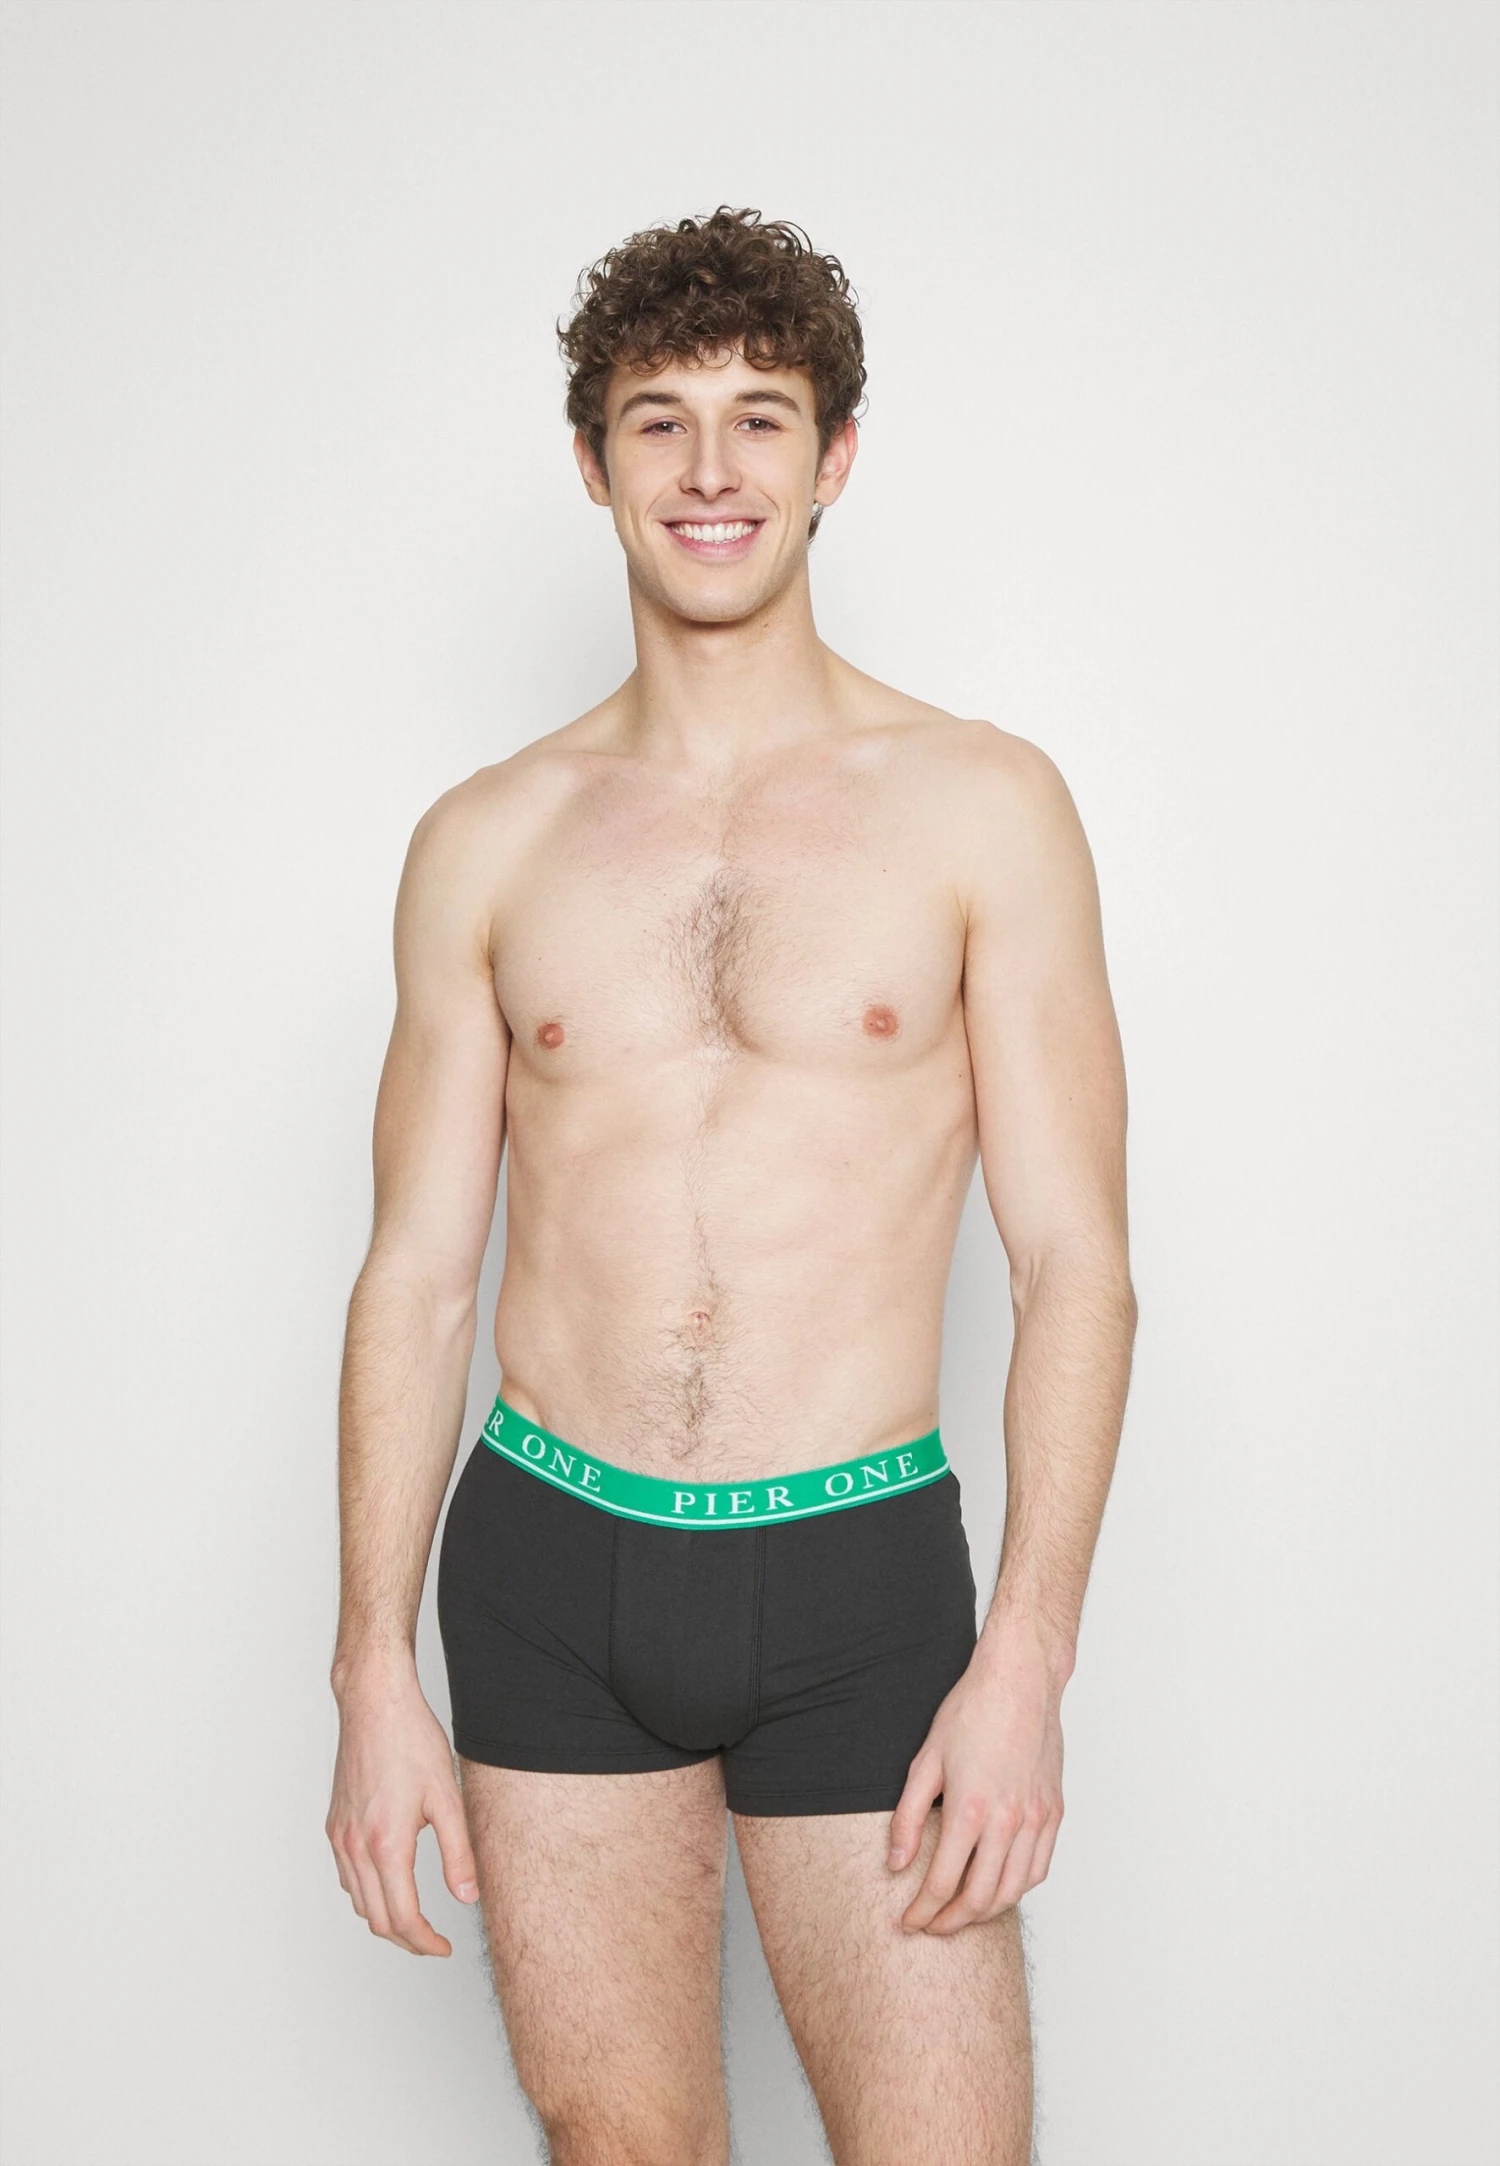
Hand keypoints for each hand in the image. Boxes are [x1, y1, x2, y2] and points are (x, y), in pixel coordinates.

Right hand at [326, 1661, 478, 1955]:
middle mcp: (355, 1846)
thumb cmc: (411, 1740)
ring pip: (358, 1901)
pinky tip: (389, 1883)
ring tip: (415, 1918)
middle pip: (376, 1919)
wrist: (374, 1704)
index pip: (402, 1918)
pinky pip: (347, 1877)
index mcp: (386, 1844)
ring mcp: (340, 1836)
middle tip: (434, 1941)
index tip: (444, 1947)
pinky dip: (367, 1893)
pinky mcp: (334, 1825)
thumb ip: (458, 1853)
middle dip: (406, 1939)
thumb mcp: (448, 1798)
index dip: (425, 1943)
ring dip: (385, 1918)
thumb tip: (468, 1896)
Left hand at [886, 1630, 1065, 1935]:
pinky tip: (998, 1887)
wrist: (1021, 1681)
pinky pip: (1038, 1869)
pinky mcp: (1053, 1812)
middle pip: (980, 1899)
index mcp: (971, 1809)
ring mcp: (1036, 1819)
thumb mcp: (925, 1761)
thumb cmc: (971, 1712)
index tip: (908, 1922)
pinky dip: (1017, 1889)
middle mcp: (1008, 1821)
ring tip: (960, 1914)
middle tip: (931, 1926)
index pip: (943, 1883)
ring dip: (985, 1912)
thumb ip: (909, 1818)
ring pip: (1013, 1891)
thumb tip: (897, 1864)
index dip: (922, 1911)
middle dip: (951, 1922)